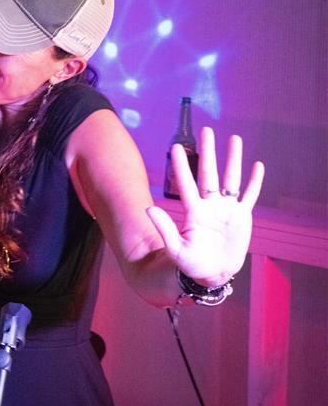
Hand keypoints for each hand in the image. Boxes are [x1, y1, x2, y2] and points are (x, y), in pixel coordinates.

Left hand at [146, 127, 264, 287]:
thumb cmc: (191, 265)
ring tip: (234, 139)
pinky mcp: (241, 217)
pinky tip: (257, 166)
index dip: (182, 165)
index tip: (177, 147)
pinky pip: (249, 196)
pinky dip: (254, 182)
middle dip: (208, 152)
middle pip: (209, 173)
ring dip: (233, 160)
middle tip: (206, 130)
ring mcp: (226, 209)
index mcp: (193, 211)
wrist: (213, 275)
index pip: (187, 183)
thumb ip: (164, 228)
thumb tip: (148, 208)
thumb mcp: (176, 249)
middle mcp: (209, 205)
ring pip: (231, 179)